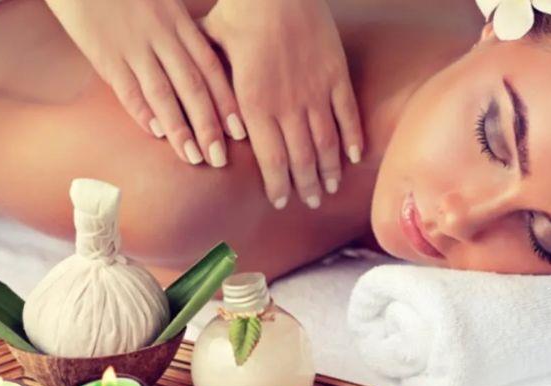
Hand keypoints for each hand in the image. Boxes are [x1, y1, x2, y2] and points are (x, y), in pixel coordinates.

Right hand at [45, 0, 245, 166]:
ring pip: (164, 93)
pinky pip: (127, 87)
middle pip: (193, 86)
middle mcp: (161, 36)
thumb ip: (177, 33)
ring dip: (180, 128)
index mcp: (178, 23)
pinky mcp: (105, 53)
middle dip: (210, 125)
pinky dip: (142, 111)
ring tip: (193, 156)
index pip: (210, 68)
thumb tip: (195, 67)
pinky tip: (155, 134)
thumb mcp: (161, 2)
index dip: (227, 101)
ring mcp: (133, 46)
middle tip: (221, 157)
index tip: (240, 130)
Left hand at [200, 0, 363, 209]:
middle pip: (300, 158)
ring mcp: (315, 91)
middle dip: (305, 185)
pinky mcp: (335, 75)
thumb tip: (195, 107)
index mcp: (255, 104)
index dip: (277, 184)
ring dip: (328, 169)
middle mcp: (287, 105)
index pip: (270, 158)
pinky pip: (347, 114)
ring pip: (326, 142)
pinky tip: (354, 157)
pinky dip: (352, 138)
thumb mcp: (212, 50)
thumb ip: (208, 84)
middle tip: (310, 202)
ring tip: (330, 188)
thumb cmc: (239, 13)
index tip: (280, 201)